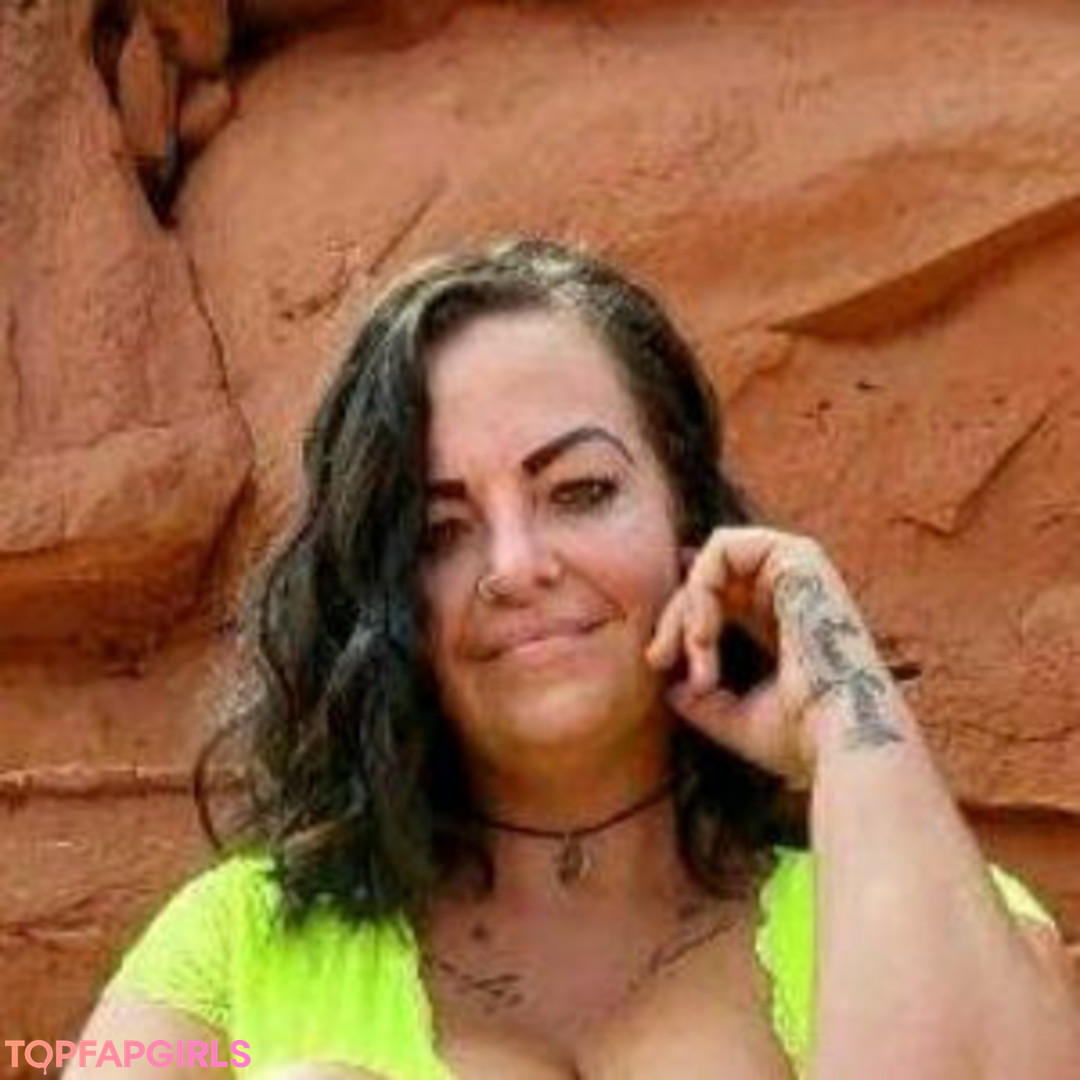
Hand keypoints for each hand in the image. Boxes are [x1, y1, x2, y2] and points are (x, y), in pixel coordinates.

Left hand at [645, 527, 902, 788]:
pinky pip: (724, 546)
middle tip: (658, 660)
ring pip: (711, 562)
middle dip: (674, 618)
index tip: (658, 657)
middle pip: (709, 580)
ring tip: (695, 652)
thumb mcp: (735, 718)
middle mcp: (794, 591)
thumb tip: (669, 687)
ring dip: (688, 606)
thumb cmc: (800, 740)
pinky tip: (704, 634)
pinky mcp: (799, 556)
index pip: (719, 594)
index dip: (682, 613)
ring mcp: (800, 571)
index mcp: (785, 622)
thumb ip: (701, 700)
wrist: (841, 744)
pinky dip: (702, 586)